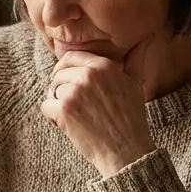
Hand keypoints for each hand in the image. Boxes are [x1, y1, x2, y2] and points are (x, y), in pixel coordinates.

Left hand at [40, 42, 155, 176]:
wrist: (126, 151)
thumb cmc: (131, 119)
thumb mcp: (135, 85)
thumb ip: (134, 61)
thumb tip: (145, 40)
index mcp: (104, 66)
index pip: (71, 57)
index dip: (64, 68)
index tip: (64, 79)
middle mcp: (88, 76)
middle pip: (58, 74)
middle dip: (60, 88)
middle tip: (71, 104)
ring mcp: (74, 93)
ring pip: (52, 90)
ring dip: (58, 103)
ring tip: (74, 116)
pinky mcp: (64, 112)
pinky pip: (45, 106)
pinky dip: (52, 117)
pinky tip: (67, 125)